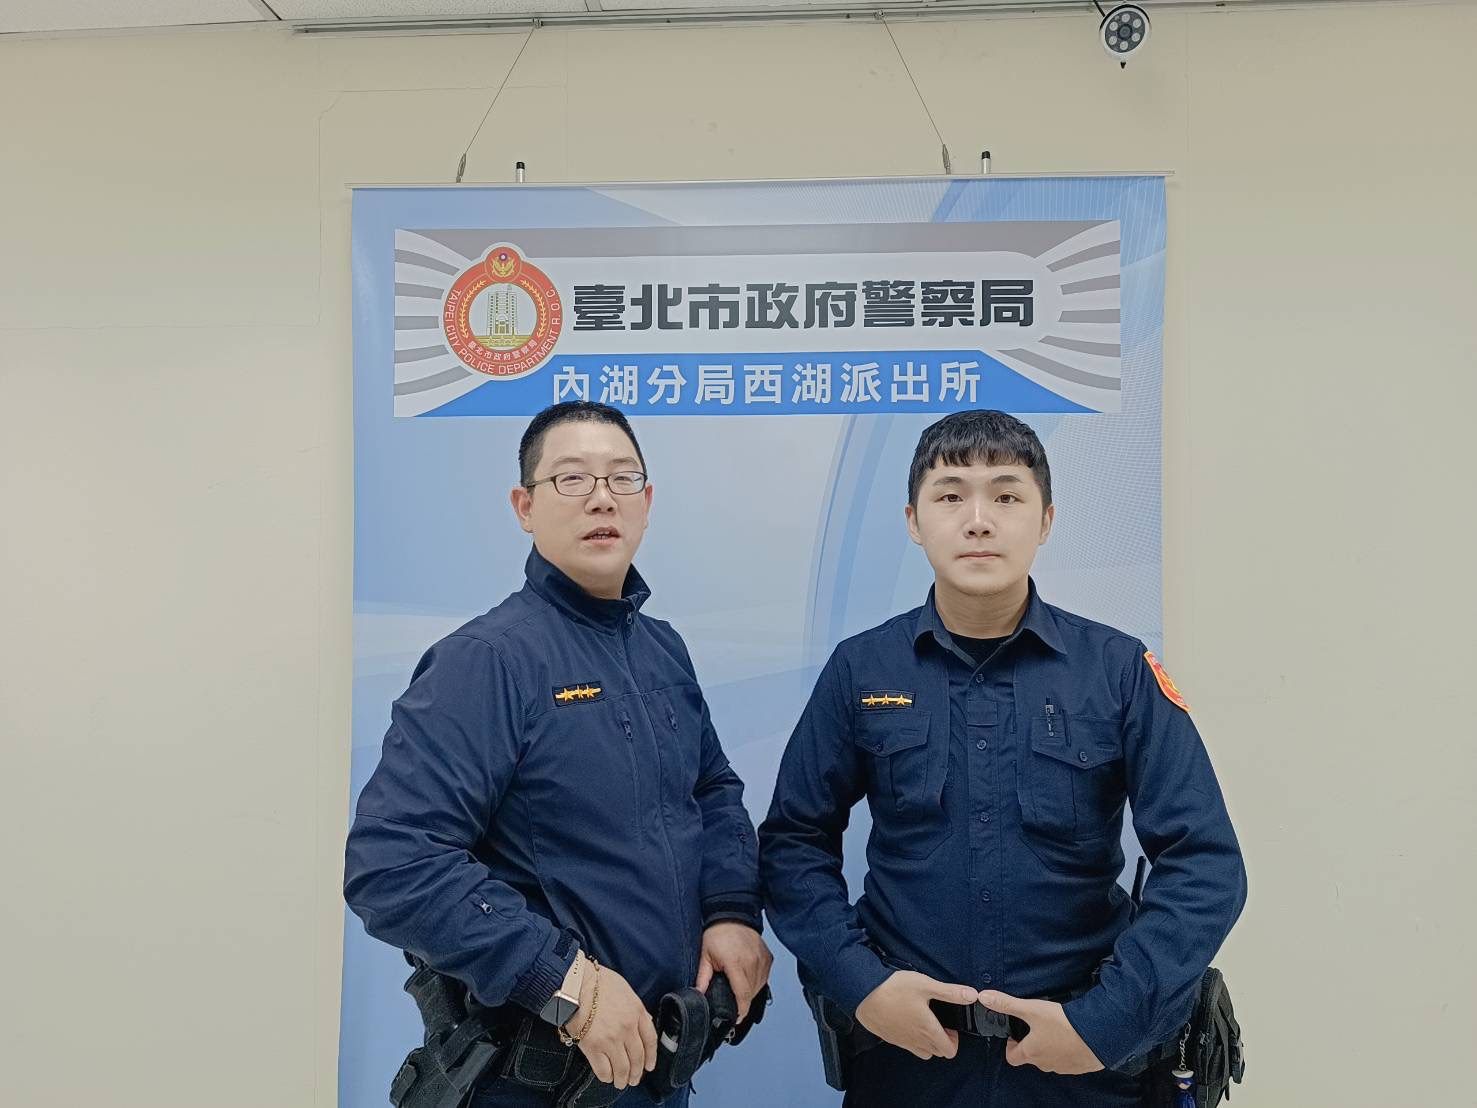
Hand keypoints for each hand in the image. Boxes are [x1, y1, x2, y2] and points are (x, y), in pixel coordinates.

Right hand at [565, 958, 657, 1089]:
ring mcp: (611, 1039)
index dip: (651, 1056)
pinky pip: (604, 1070)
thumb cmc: (598, 981)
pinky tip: (606, 1077)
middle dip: (637, 1072)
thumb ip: (635, 1008)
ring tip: (621, 1083)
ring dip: (623, 1079)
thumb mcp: (625, 990)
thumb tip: (643, 1020)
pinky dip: (607, 1077)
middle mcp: (628, 1028)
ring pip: (623, 1068)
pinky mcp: (593, 1047)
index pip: (650, 1040)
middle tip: (634, 1079)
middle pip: (638, 1057)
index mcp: (637, 1012)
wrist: (576, 983)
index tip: (649, 1066)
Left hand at [694, 922, 773, 1021]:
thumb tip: (698, 994)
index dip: (741, 1010)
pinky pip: (764, 977)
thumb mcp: (705, 955)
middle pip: (751, 993)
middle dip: (742, 1001)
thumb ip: (703, 977)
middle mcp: (752, 962)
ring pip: (759, 986)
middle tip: (733, 1002)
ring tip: (738, 989)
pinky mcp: (767, 957)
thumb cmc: (718, 933)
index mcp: (736, 963)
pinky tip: (747, 979)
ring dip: (750, 992)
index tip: (737, 1018)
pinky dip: (757, 982)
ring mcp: (762, 960)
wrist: (733, 914)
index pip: (743, 994)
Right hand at [855, 971, 977, 1060]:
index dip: (954, 1040)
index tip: (949, 1024)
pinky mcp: (889, 1038)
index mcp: (928, 1031)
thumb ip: (950, 992)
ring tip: (922, 1020)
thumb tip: (972, 995)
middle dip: (942, 1040)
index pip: (949, 1050)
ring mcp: (901, 1041)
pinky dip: (911, 1038)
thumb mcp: (926, 985)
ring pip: (922, 1052)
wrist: (862, 992)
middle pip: (937, 1052)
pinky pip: (906, 1045)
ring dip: (927, 1042)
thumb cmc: (894, 988)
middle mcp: (916, 1041)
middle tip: (937, 1020)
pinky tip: (906, 1019)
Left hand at [977, 990, 1103, 1075]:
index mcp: (1031, 1053)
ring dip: (1049, 1047)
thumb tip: (983, 997)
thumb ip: (1007, 1004)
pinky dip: (1066, 1050)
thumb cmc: (1063, 1024)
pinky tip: (1071, 1036)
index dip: (1011, 1046)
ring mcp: (1063, 1067)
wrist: (1099, 1035)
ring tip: (1054, 1029)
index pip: (1012, 1058)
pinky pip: (1068, 1060)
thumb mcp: (1032, 1009)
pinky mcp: (1080, 1066)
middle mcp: (1045, 1064)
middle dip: (1030, 1044)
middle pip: (1031, 1058)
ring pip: (1049, 1059)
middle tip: (1036, 1027)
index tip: (1016, 1033)